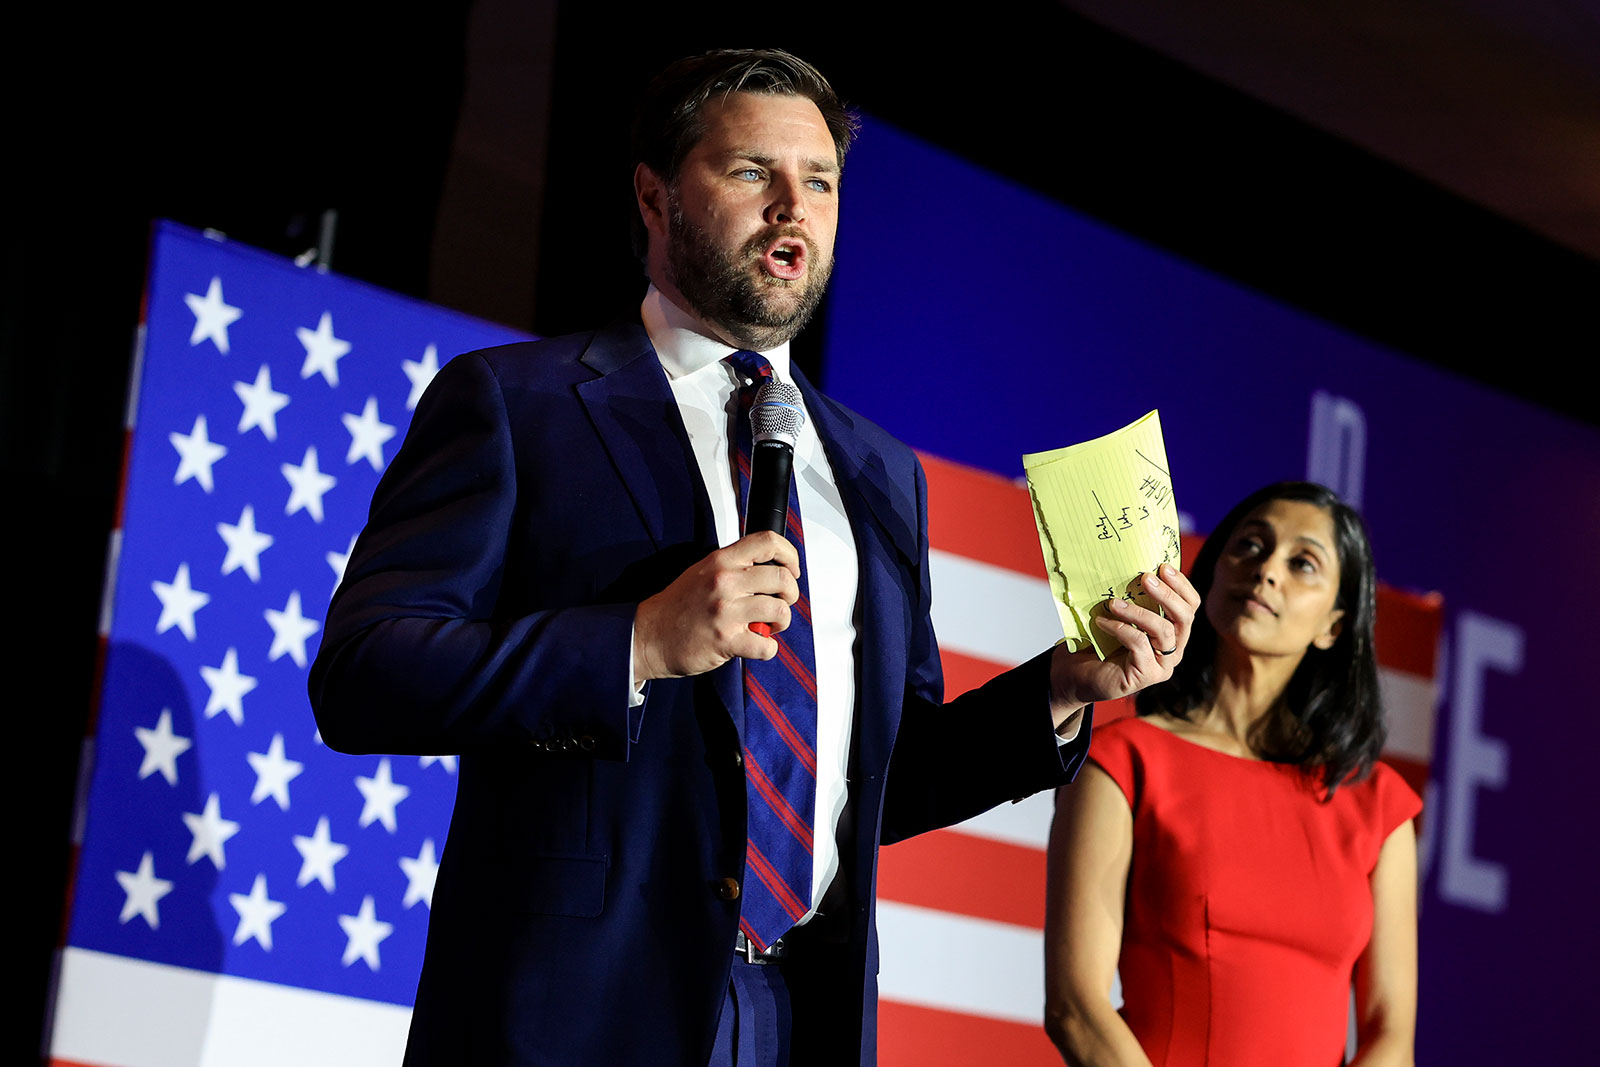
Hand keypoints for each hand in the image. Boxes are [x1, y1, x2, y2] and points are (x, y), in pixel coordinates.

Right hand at [632, 531, 799, 682]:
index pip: (767, 541)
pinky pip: (766, 645)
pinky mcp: (725, 640)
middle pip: (781, 577)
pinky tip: (756, 644)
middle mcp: (724, 582)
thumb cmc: (678, 606)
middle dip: (791, 594)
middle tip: (782, 602)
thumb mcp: (703, 571)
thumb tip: (768, 567)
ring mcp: (725, 611)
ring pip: (780, 610)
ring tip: (770, 625)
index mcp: (721, 561)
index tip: (792, 568)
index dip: (789, 554)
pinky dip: (768, 648)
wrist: (649, 636)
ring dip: (782, 621)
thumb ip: (734, 566)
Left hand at [1049, 564, 1200, 719]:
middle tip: (1146, 578)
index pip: (1190, 605)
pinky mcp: (1147, 675)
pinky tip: (1102, 622)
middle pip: (1184, 617)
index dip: (1181, 585)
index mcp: (1173, 631)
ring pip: (1163, 630)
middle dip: (1166, 594)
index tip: (1163, 566)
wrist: (1079, 673)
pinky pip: (1139, 644)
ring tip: (1114, 603)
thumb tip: (1133, 566)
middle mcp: (1175, 648)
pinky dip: (1120, 629)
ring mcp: (1163, 665)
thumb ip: (1134, 598)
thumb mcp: (1121, 615)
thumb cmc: (1101, 642)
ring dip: (1138, 612)